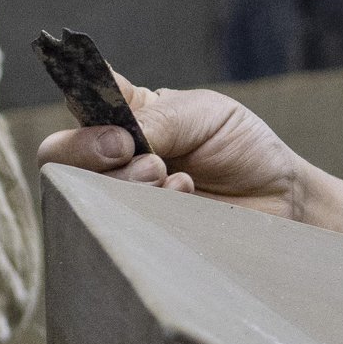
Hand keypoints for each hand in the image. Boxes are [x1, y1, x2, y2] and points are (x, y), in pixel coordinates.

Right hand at [34, 73, 308, 218]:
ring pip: (85, 197)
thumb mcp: (203, 115)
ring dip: (129, 187)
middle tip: (152, 162)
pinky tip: (185, 201)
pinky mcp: (137, 234)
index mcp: (122, 118)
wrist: (283, 197)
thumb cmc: (241, 146)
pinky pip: (117, 229)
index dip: (81, 119)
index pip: (74, 109)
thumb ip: (155, 119)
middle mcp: (111, 160)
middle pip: (59, 160)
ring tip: (178, 181)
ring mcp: (121, 199)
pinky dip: (149, 212)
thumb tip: (115, 133)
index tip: (119, 136)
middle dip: (94, 158)